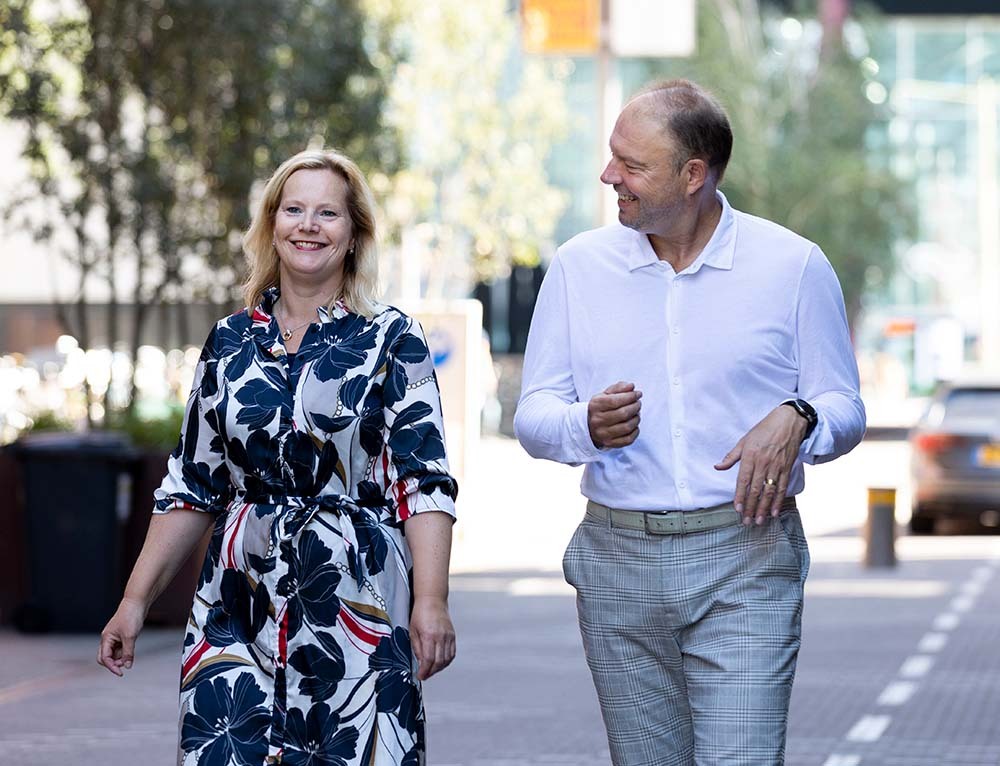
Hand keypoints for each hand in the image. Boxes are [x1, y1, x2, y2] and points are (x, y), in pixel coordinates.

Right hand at [97, 597, 146, 676]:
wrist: (137, 603)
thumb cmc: (131, 617)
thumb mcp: (130, 637)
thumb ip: (128, 652)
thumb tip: (127, 666)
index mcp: (106, 639)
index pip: (104, 658)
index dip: (112, 667)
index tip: (121, 673)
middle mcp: (108, 639)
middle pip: (105, 657)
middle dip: (114, 663)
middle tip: (126, 663)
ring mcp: (115, 637)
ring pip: (114, 653)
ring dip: (121, 658)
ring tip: (130, 657)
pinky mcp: (122, 635)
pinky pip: (120, 648)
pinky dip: (125, 652)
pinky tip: (131, 651)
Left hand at [409, 596, 455, 680]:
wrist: (432, 599)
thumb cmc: (420, 612)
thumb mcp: (413, 631)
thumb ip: (416, 648)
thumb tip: (420, 662)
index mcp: (429, 635)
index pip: (429, 660)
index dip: (424, 671)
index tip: (420, 675)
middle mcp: (441, 637)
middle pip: (439, 662)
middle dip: (431, 672)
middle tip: (424, 675)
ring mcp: (448, 636)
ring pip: (447, 659)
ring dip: (439, 668)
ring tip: (431, 670)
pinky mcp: (452, 635)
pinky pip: (452, 653)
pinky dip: (446, 660)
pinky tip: (440, 662)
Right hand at [587, 381, 641, 448]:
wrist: (588, 426)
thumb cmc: (600, 408)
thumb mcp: (605, 395)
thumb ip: (618, 388)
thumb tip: (631, 386)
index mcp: (595, 406)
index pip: (615, 400)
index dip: (630, 396)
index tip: (638, 394)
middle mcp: (597, 420)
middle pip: (623, 414)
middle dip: (635, 407)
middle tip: (638, 403)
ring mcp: (603, 434)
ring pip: (627, 427)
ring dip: (636, 418)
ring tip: (636, 414)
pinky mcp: (609, 443)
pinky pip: (628, 439)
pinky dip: (635, 431)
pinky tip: (634, 425)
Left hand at [714, 405, 807, 525]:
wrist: (788, 422)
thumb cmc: (764, 430)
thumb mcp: (744, 440)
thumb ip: (731, 456)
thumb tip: (717, 466)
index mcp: (750, 456)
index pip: (743, 480)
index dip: (740, 495)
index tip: (737, 508)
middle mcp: (763, 463)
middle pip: (756, 489)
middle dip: (750, 507)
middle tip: (746, 521)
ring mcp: (776, 467)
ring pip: (769, 492)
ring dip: (763, 508)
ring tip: (758, 521)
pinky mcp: (787, 468)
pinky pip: (782, 488)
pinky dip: (778, 501)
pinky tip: (774, 512)